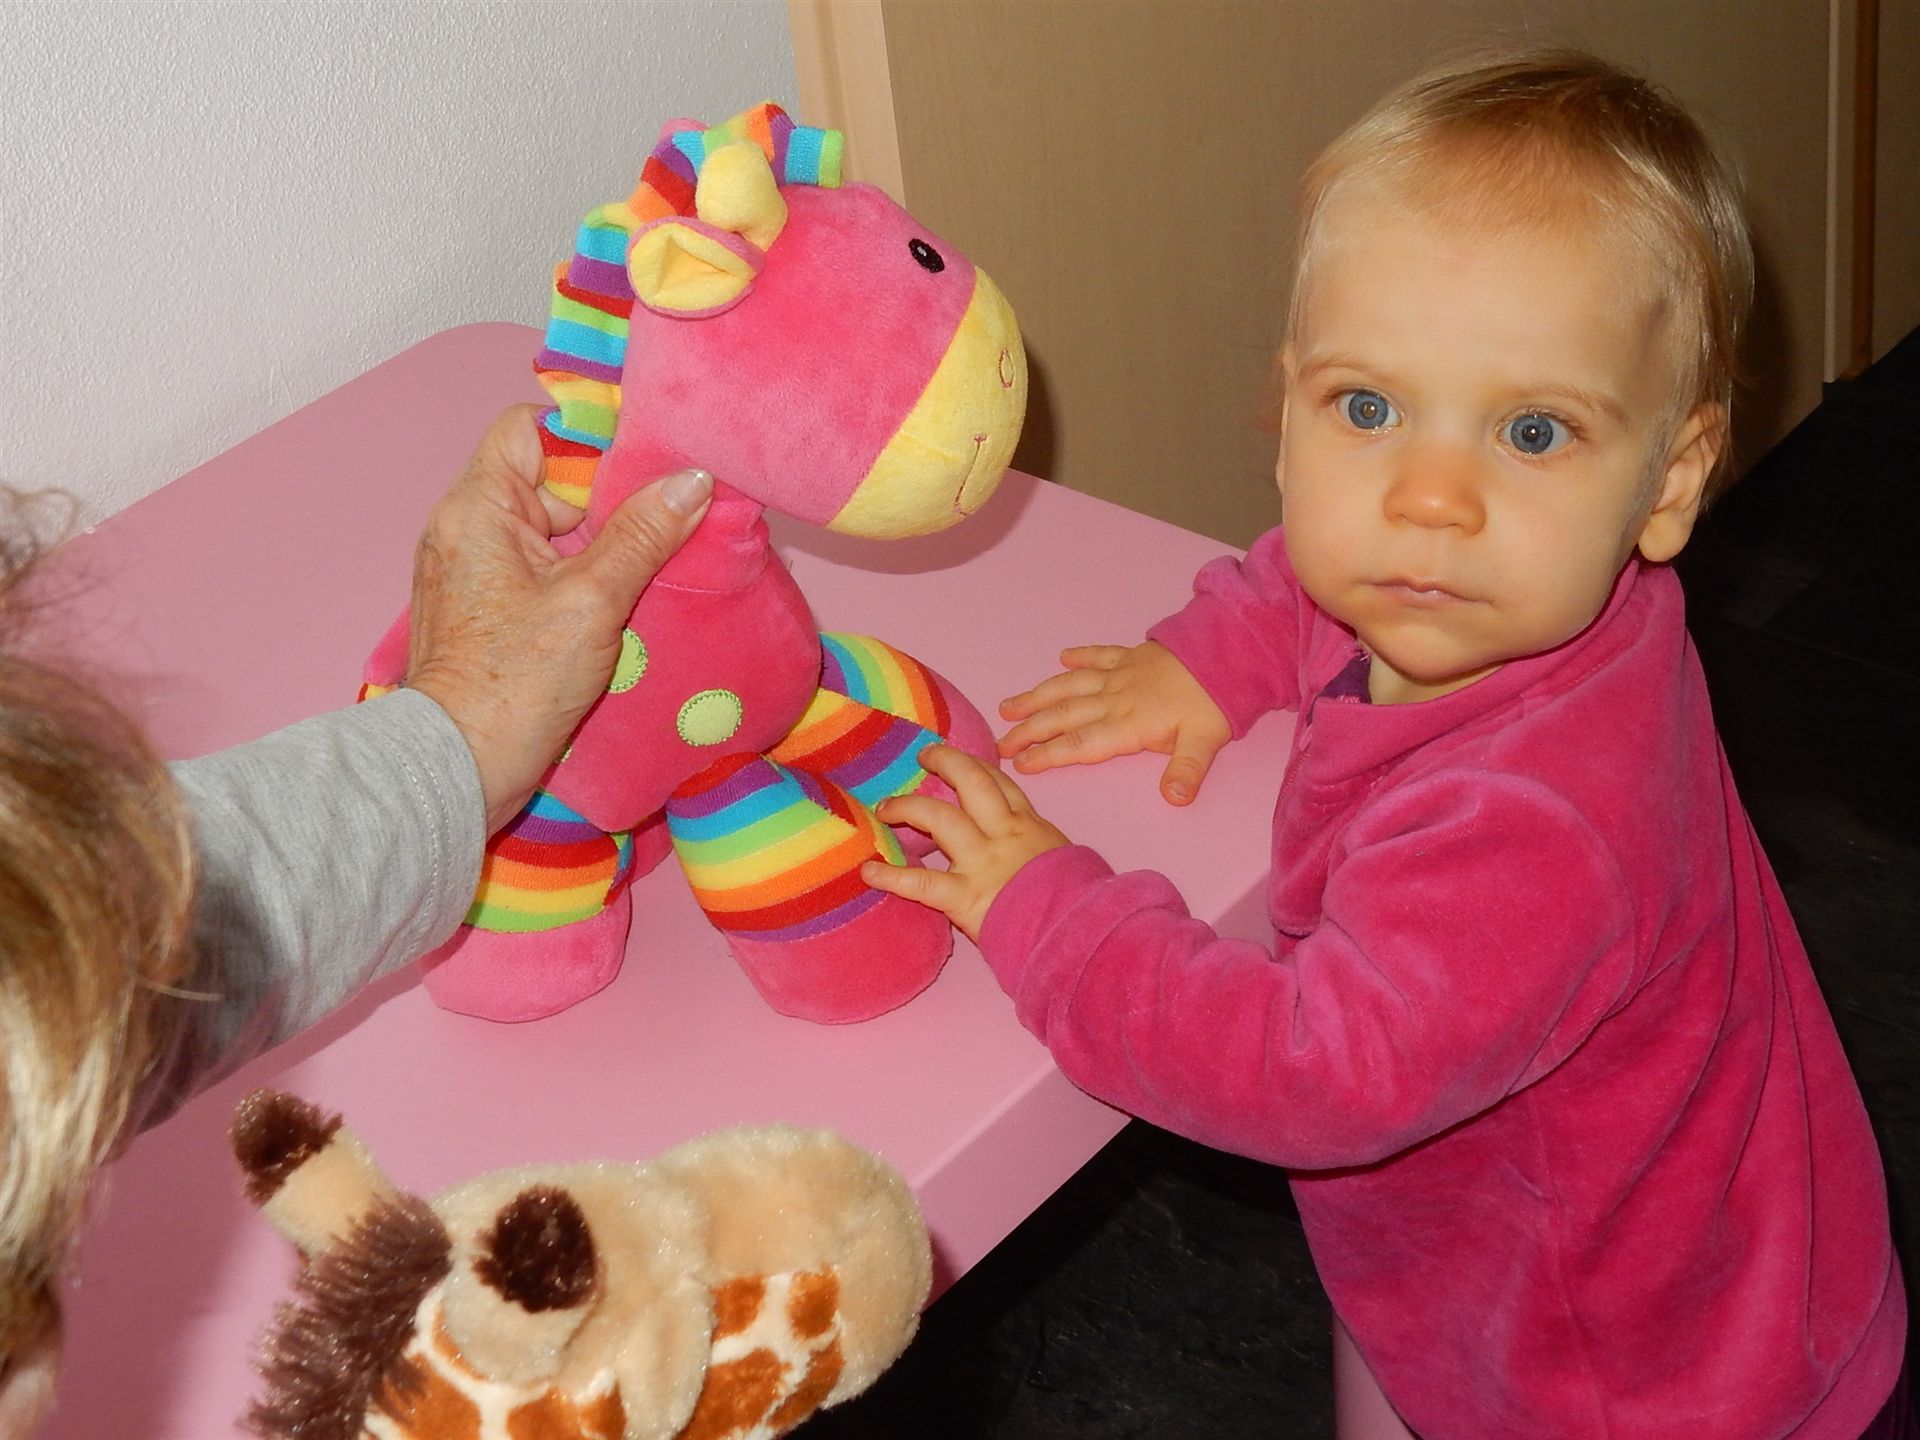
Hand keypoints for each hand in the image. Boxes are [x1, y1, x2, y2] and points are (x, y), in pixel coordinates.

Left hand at [403, 405, 712, 832]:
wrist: (458, 766)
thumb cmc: (517, 682)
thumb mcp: (593, 602)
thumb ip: (643, 534)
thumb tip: (692, 480)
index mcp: (477, 507)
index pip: (530, 428)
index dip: (588, 434)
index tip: (646, 456)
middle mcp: (464, 526)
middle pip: (544, 477)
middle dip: (605, 494)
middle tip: (665, 511)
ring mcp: (470, 568)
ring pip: (546, 526)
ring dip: (597, 538)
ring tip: (653, 555)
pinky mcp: (482, 606)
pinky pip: (537, 566)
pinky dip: (578, 572)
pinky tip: (620, 596)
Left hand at [860, 745, 1069, 943]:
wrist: (1076, 931)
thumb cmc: (1075, 901)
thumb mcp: (1064, 861)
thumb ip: (1040, 848)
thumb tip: (1031, 851)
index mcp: (1029, 826)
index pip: (1000, 784)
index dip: (975, 765)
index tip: (957, 758)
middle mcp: (1004, 834)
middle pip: (971, 782)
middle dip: (945, 762)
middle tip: (924, 757)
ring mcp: (982, 862)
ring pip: (940, 818)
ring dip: (908, 807)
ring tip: (885, 807)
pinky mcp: (964, 896)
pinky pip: (920, 881)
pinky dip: (891, 876)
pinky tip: (869, 871)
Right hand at [997, 641, 1230, 805]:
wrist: (1227, 653)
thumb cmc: (1215, 702)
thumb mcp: (1205, 742)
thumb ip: (1185, 771)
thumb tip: (1175, 800)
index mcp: (1128, 724)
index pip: (1079, 744)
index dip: (1047, 755)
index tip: (1019, 764)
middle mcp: (1114, 699)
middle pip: (1062, 716)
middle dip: (1028, 730)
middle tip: (999, 743)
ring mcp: (1120, 674)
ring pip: (1069, 686)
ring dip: (1038, 696)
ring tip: (1009, 705)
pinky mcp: (1131, 655)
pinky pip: (1099, 655)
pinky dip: (1079, 656)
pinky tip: (1062, 657)